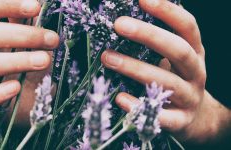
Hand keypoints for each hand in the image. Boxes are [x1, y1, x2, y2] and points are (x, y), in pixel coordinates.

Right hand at [0, 0, 58, 125]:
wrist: (30, 99)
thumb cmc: (32, 64)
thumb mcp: (35, 43)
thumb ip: (34, 25)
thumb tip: (44, 5)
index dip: (5, 4)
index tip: (36, 7)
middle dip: (22, 35)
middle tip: (53, 40)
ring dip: (15, 61)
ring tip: (44, 61)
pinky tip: (16, 87)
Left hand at [100, 0, 230, 144]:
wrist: (198, 118)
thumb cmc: (177, 79)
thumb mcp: (174, 58)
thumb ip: (157, 43)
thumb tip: (125, 19)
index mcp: (195, 52)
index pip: (187, 27)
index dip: (167, 11)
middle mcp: (195, 72)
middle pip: (178, 50)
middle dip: (148, 35)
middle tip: (118, 24)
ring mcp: (189, 97)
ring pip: (166, 81)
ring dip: (134, 68)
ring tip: (106, 57)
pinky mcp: (181, 121)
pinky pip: (161, 116)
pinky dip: (139, 106)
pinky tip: (120, 98)